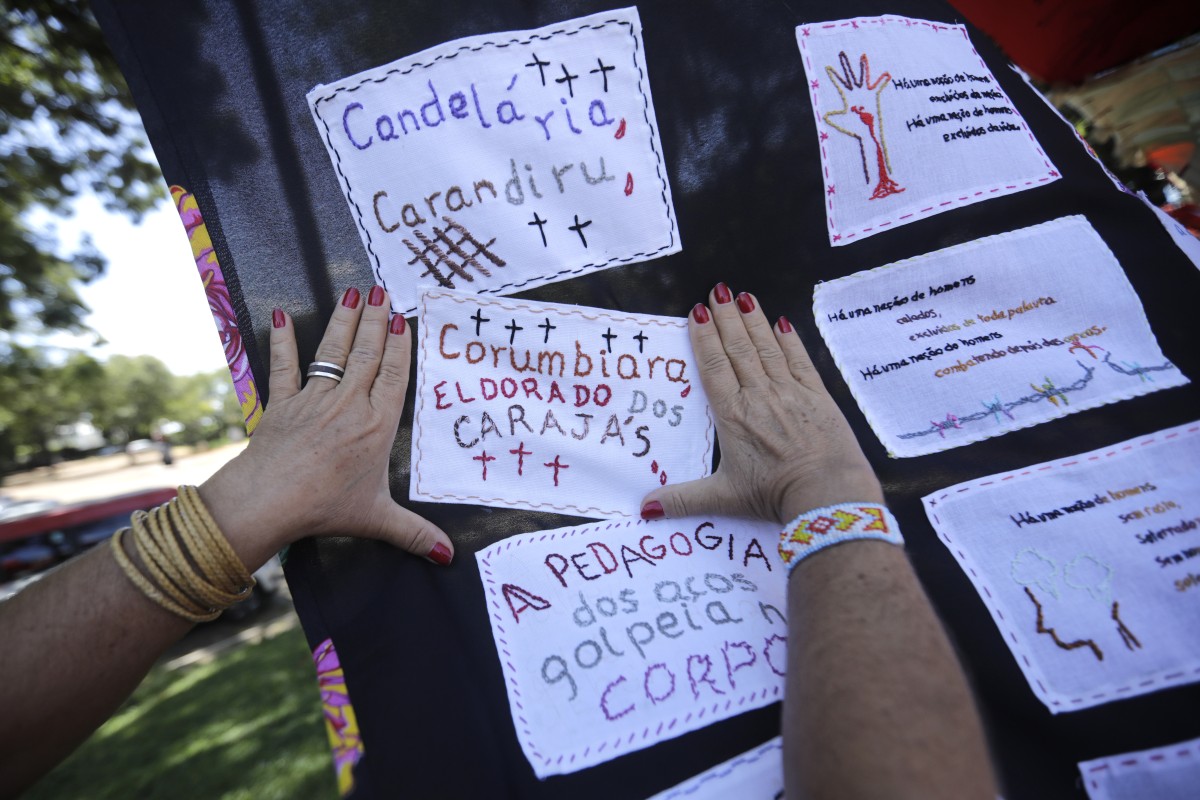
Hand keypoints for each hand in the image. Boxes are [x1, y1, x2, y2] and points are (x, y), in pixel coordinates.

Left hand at [199, 286, 453, 570]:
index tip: (404, 319)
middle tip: (382, 291)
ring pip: (333, 354)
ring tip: (353, 294)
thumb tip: (449, 557)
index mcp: (376, 426)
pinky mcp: (282, 404)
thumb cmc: (325, 507)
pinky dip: (284, 342)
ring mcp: (314, 400)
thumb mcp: (377, 520)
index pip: (394, 377)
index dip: (400, 346)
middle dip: (376, 321)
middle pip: (367, 355)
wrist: (269, 501)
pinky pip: (285, 367)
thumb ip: (414, 534)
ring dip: (343, 323)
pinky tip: (284, 316)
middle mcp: (349, 405)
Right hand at [640, 283, 881, 523]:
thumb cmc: (774, 495)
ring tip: (742, 296)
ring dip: (753, 321)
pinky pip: (799, 360)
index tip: (698, 312)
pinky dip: (789, 340)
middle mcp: (759, 396)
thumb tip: (643, 509)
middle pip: (739, 349)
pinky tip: (782, 322)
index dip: (705, 337)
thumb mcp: (724, 497)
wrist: (826, 494)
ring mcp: (790, 393)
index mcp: (733, 415)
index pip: (714, 367)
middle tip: (717, 291)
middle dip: (726, 318)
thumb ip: (682, 499)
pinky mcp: (817, 396)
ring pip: (767, 348)